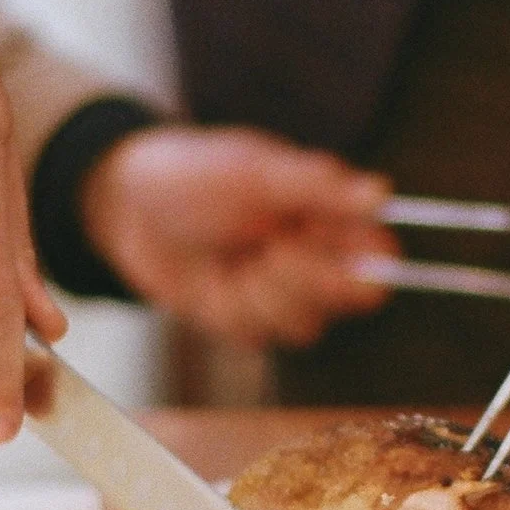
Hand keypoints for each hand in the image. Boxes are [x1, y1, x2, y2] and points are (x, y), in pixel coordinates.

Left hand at [82, 126, 394, 347]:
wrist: (128, 208)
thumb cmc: (196, 176)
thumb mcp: (255, 173)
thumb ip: (318, 187)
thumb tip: (382, 192)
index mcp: (330, 217)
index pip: (379, 254)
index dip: (372, 263)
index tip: (352, 258)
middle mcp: (315, 260)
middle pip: (351, 298)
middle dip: (310, 277)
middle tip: (275, 244)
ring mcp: (281, 296)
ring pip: (305, 325)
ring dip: (267, 293)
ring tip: (238, 257)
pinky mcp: (246, 323)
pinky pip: (259, 336)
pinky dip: (235, 311)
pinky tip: (216, 282)